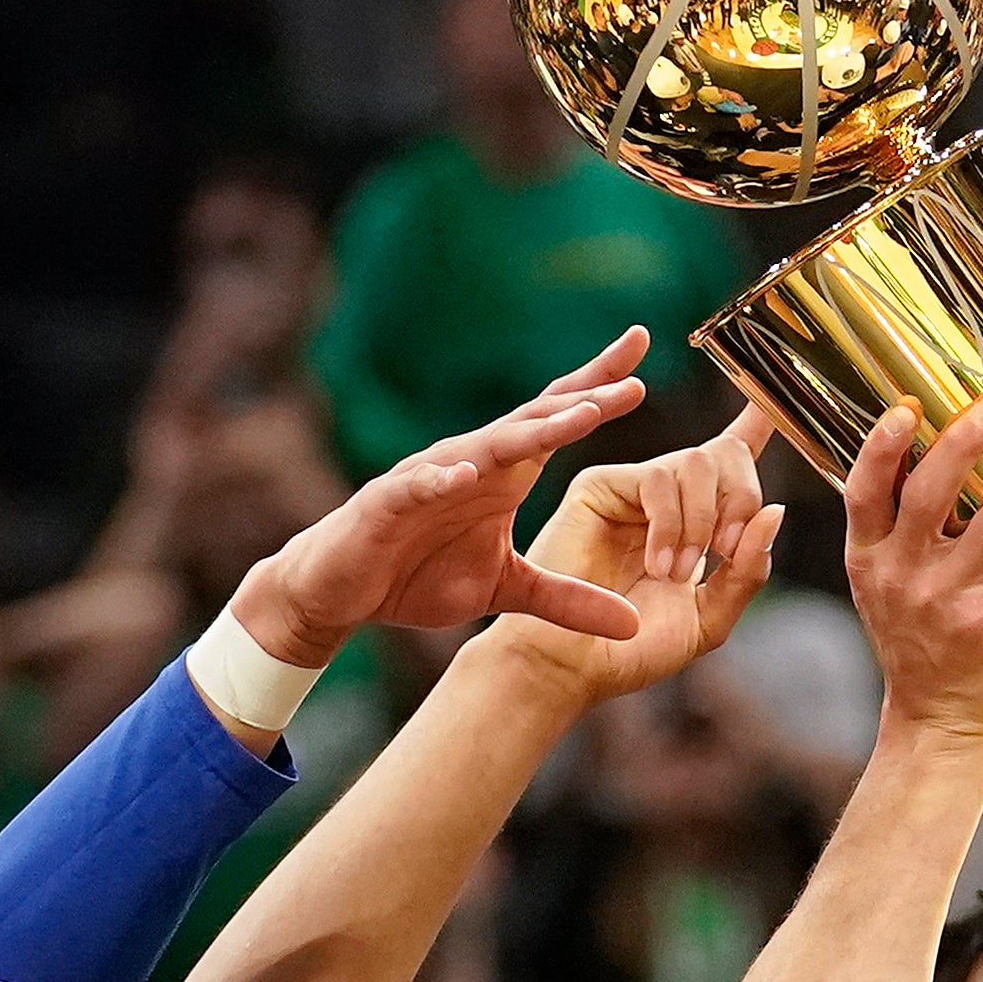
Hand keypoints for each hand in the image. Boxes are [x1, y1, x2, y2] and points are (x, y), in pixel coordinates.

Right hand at [230, 331, 652, 665]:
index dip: (598, 388)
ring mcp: (430, 478)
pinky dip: (440, 479)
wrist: (338, 591)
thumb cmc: (418, 575)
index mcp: (506, 474)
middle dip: (585, 398)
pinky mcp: (387, 504)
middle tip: (635, 378)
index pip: (557, 419)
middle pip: (535, 420)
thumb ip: (568, 601)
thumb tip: (636, 625)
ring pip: (488, 446)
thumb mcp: (507, 592)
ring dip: (533, 431)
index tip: (644, 356)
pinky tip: (465, 474)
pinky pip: (417, 487)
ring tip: (580, 417)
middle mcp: (474, 463)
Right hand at [492, 404, 786, 705]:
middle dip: (742, 499)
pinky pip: (657, 476)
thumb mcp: (710, 616)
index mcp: (695, 523)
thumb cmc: (635, 648)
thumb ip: (747, 570)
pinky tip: (657, 563)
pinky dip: (671, 522)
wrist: (577, 665)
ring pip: (697, 462)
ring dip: (702, 521)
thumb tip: (774, 512)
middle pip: (726, 455)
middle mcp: (665, 498)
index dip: (756, 427)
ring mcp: (632, 489)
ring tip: (675, 573)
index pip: (731, 463)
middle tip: (724, 551)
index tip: (776, 406)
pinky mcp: (600, 484)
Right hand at [843, 396, 982, 742]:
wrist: (935, 719)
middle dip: (963, 443)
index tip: (906, 407)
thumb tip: (946, 455)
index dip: (881, 447)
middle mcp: (899, 573)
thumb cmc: (920, 641)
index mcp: (869, 555)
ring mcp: (942, 599)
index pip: (864, 490)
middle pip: (928, 494)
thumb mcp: (889, 583)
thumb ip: (905, 531)